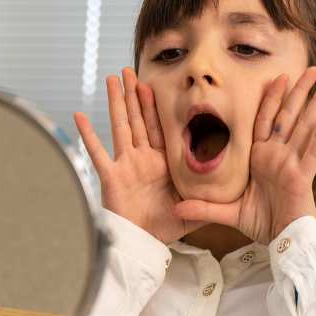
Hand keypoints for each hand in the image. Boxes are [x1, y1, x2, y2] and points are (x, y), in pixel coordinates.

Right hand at [74, 67, 203, 245]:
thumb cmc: (164, 227)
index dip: (155, 105)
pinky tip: (79, 116)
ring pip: (121, 126)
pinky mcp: (111, 176)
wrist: (142, 245)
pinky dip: (88, 135)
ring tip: (112, 80)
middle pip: (138, 119)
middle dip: (134, 95)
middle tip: (130, 70)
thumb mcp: (195, 208)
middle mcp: (142, 158)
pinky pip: (98, 153)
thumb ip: (212, 197)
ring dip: (116, 103)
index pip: (159, 127)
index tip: (153, 84)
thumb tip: (237, 190)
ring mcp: (126, 165)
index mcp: (161, 162)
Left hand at [172, 68, 315, 244]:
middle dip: (300, 91)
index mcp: (261, 158)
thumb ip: (204, 207)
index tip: (277, 77)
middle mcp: (278, 156)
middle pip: (289, 116)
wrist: (283, 242)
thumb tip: (175, 208)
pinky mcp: (303, 176)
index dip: (271, 98)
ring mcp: (292, 163)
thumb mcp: (228, 212)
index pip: (265, 121)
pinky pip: (314, 151)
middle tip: (311, 68)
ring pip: (305, 126)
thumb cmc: (261, 223)